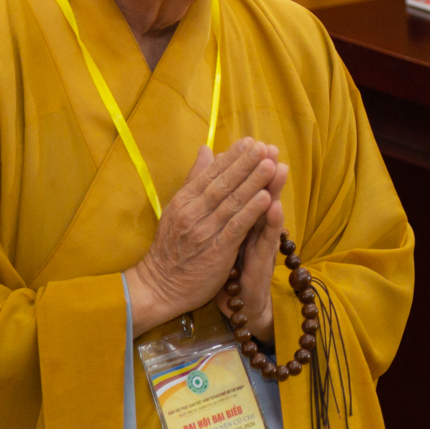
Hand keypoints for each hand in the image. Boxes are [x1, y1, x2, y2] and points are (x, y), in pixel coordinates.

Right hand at [126, 138, 279, 333]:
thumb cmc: (172, 247)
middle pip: (223, 184)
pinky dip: (251, 212)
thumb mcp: (177, 209)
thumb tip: (206, 149)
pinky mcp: (216, 251)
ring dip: (253, 182)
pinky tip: (267, 198)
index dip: (232, 157)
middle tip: (265, 147)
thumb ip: (194, 179)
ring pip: (232, 202)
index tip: (251, 142)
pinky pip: (236, 227)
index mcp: (184, 201)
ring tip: (270, 165)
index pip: (211, 174)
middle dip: (246, 164)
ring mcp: (204, 232)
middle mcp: (193, 213)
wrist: (159, 286)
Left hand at [213, 159, 288, 342]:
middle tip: (271, 148)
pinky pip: (267, 241)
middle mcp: (256, 231)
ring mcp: (262, 246)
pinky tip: (272, 207)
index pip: (246, 191)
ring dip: (275, 191)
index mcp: (243, 223)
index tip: (252, 142)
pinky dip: (271, 224)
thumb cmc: (232, 271)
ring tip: (278, 168)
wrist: (240, 307)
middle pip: (261, 196)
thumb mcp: (225, 237)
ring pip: (270, 215)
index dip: (248, 168)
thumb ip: (225, 211)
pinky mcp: (263, 264)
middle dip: (265, 172)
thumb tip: (217, 188)